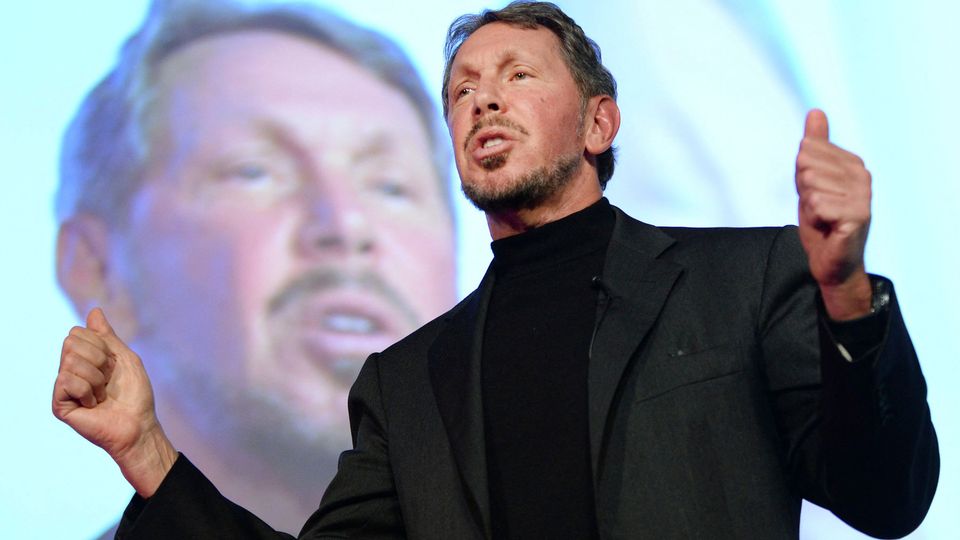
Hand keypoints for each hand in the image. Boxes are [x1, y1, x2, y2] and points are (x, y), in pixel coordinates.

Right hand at [52, 307, 176, 495]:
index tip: (113, 364)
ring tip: (102, 394)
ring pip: (70, 359)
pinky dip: (87, 390)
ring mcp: (62, 388)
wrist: (138, 424)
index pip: (77, 332)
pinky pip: (67, 380)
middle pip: (70, 341)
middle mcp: (69, 370)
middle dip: (98, 358)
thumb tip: (94, 311)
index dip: (101, 345)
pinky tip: (93, 404)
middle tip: (108, 380)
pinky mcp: (59, 404)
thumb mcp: (126, 358)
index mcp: (84, 359)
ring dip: (96, 377)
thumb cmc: (136, 395)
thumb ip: (107, 336)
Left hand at [795, 109, 872, 318]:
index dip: (800, 178)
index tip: (815, 195)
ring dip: (809, 208)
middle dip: (803, 193)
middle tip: (818, 210)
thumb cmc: (821, 222)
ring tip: (823, 219)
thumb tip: (815, 111)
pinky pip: (817, 204)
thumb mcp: (810, 179)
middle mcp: (862, 175)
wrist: (831, 261)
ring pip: (810, 185)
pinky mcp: (858, 214)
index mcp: (852, 163)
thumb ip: (814, 147)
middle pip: (806, 166)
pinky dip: (814, 219)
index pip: (806, 150)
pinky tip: (827, 228)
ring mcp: (863, 194)